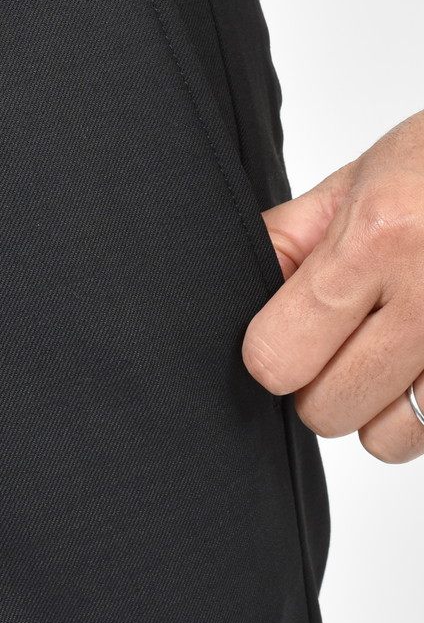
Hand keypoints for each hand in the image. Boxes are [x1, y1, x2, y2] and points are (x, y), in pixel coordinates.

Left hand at [243, 110, 423, 462]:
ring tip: (394, 350)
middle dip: (320, 381)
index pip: (276, 357)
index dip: (271, 350)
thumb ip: (287, 243)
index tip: (287, 331)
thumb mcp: (359, 181)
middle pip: (325, 410)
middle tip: (346, 335)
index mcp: (378, 239)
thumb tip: (230, 294)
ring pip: (386, 441)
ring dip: (379, 407)